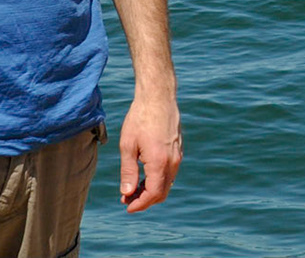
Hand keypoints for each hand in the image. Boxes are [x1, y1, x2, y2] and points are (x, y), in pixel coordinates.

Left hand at [119, 89, 181, 212]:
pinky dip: (158, 179)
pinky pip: (170, 172)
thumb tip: (127, 193)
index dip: (140, 204)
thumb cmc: (140, 118)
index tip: (127, 206)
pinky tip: (144, 174)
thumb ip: (128, 171)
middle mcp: (172, 161)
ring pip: (167, 183)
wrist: (158, 97)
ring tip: (133, 188)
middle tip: (127, 198)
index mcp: (159, 162)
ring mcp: (178, 155)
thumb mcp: (128, 146)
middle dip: (145, 200)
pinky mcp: (178, 150)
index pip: (153, 194)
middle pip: (162, 192)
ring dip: (151, 190)